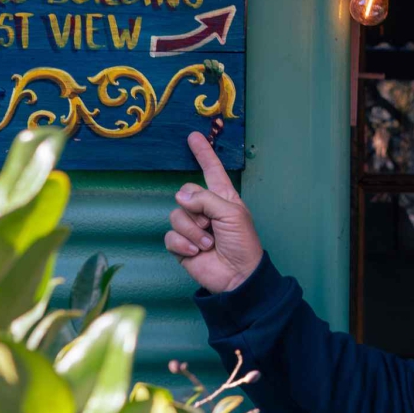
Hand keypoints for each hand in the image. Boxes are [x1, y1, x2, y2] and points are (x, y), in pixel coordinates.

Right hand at [166, 132, 263, 293]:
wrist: (237, 276)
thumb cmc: (243, 243)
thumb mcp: (231, 214)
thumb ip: (206, 200)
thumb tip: (180, 198)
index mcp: (222, 197)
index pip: (211, 170)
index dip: (203, 154)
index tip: (194, 136)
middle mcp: (205, 209)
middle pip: (185, 193)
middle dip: (196, 209)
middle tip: (211, 226)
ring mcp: (192, 227)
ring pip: (176, 215)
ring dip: (193, 231)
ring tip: (208, 243)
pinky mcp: (181, 245)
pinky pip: (170, 236)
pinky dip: (183, 244)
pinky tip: (196, 252)